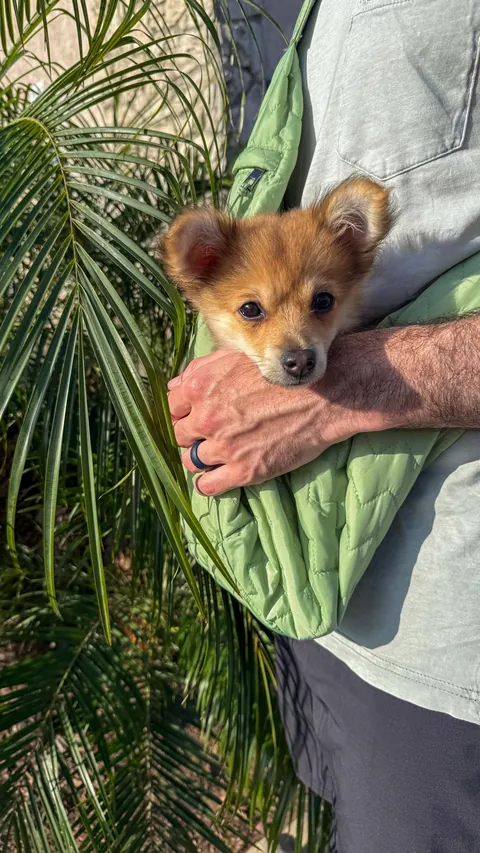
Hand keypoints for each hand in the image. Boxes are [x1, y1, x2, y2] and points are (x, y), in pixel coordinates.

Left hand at [167, 349, 361, 495]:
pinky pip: (207, 486)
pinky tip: (221, 475)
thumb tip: (175, 387)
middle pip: (180, 436)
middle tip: (211, 435)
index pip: (171, 408)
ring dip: (201, 459)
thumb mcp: (237, 358)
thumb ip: (201, 371)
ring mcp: (224, 446)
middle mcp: (206, 417)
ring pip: (191, 462)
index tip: (195, 417)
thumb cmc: (283, 372)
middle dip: (192, 436)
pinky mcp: (243, 471)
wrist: (326, 393)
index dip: (183, 413)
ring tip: (220, 454)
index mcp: (200, 387)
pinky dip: (210, 483)